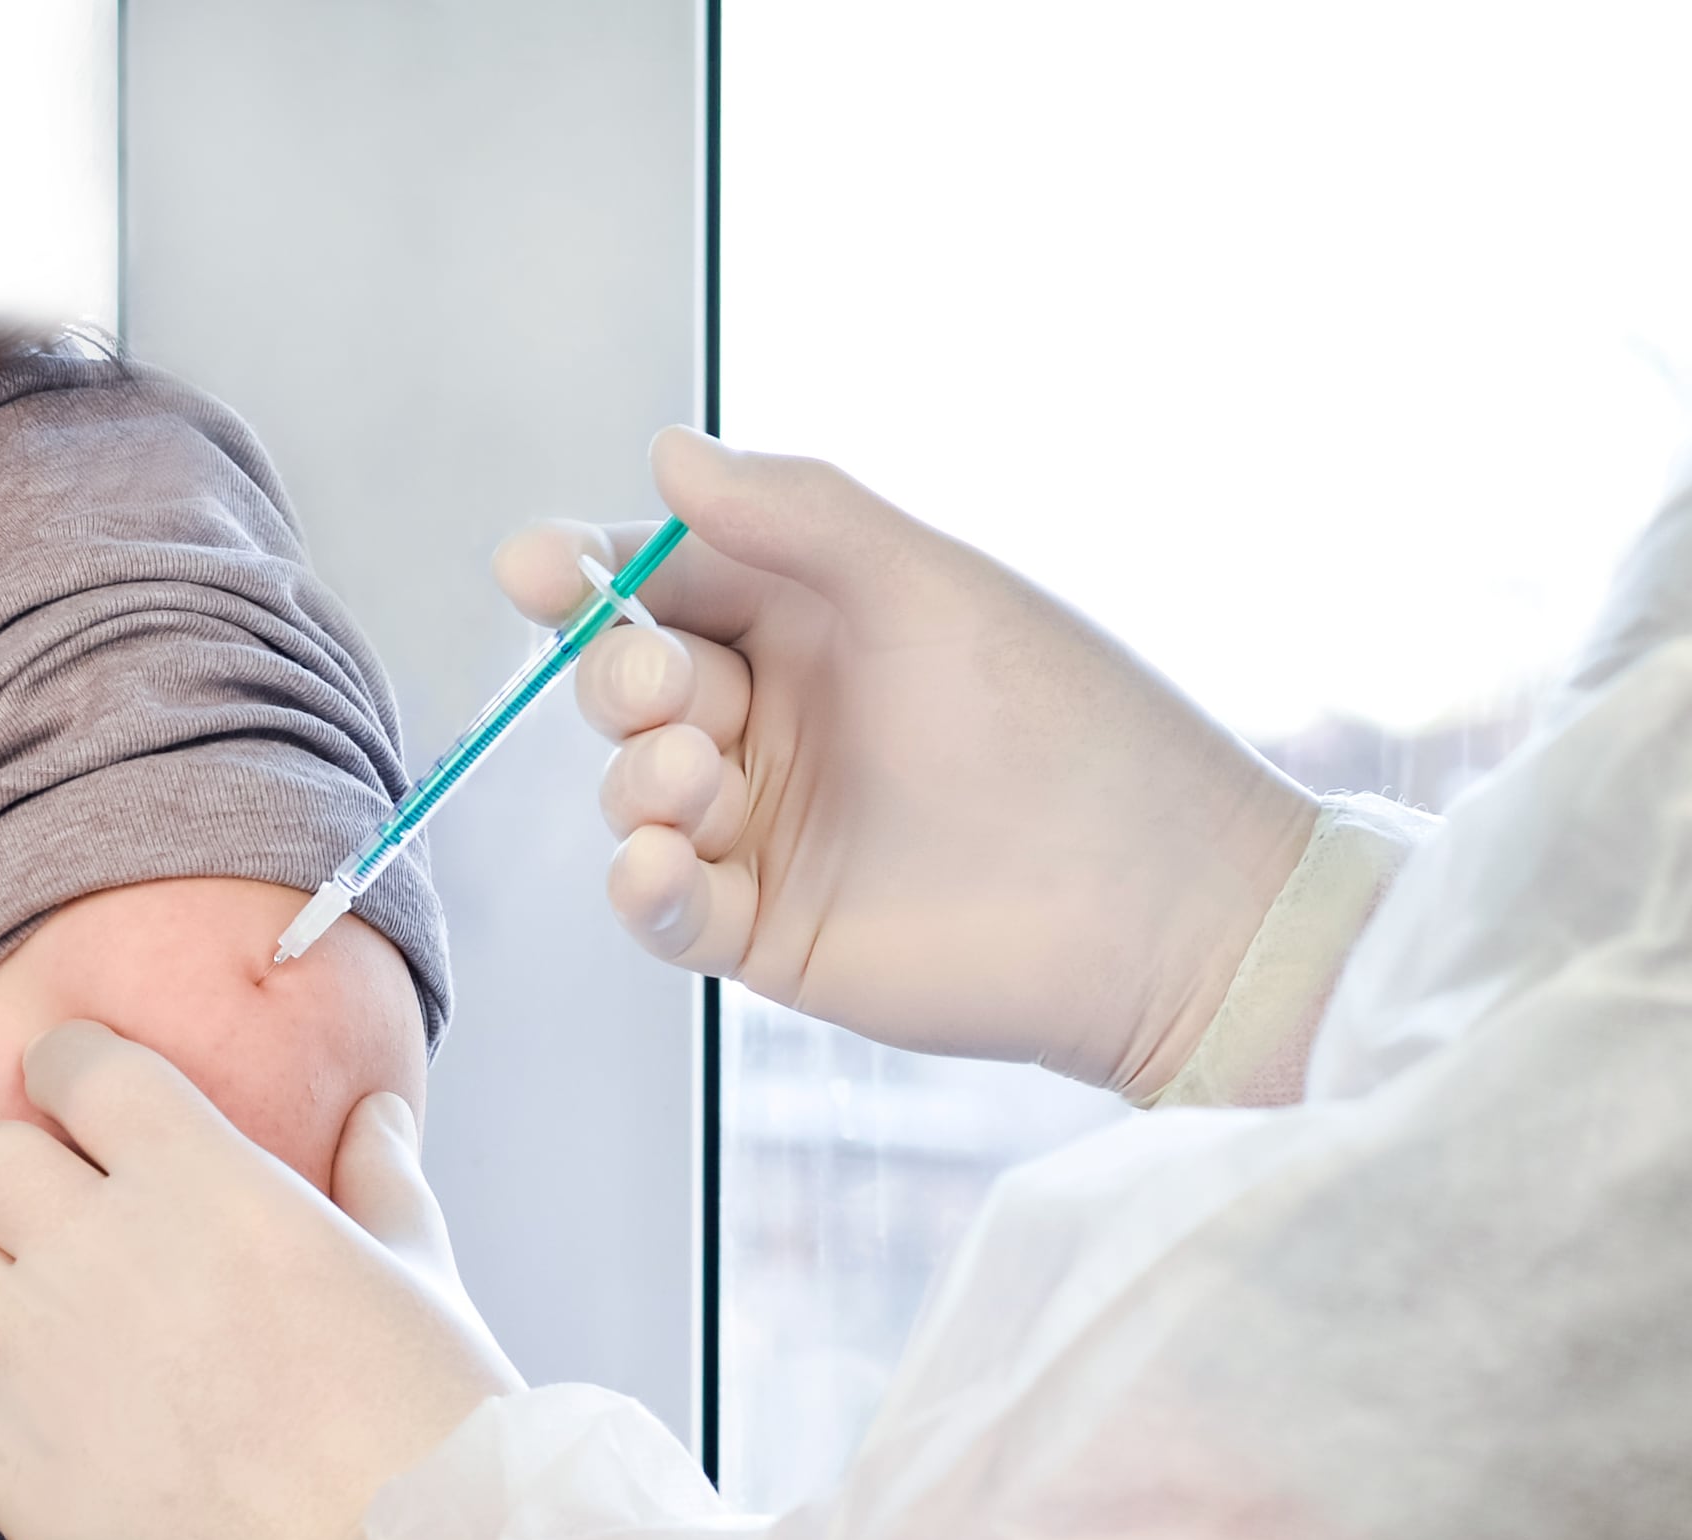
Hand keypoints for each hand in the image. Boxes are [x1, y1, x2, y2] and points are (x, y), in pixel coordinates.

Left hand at [0, 1021, 517, 1539]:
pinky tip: (56, 1471)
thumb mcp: (422, 1282)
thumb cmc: (438, 1434)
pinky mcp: (19, 1479)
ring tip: (58, 1362)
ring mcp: (49, 1365)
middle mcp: (105, 1250)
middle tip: (58, 1242)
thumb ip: (383, 1183)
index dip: (71, 1077)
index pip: (80, 1066)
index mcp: (205, 1178)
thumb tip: (377, 1112)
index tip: (79, 1110)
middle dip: (13, 1191)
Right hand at [511, 427, 1316, 1100]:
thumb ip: (797, 514)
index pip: (666, 579)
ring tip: (698, 786)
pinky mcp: (765, 932)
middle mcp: (778, 718)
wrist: (1156, 905)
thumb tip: (666, 455)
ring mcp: (766, 828)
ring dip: (640, 779)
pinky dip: (641, 886)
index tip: (536, 568)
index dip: (590, 570)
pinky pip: (660, 907)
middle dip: (622, 677)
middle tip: (668, 692)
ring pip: (632, 791)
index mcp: (814, 618)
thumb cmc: (1070, 727)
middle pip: (631, 682)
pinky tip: (662, 869)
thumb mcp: (928, 586)